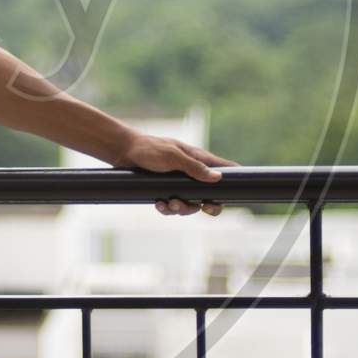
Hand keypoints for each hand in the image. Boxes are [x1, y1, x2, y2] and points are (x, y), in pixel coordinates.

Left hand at [109, 127, 240, 217]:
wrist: (123, 152)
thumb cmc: (149, 149)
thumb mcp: (172, 157)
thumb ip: (194, 167)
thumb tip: (218, 178)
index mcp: (198, 159)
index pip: (224, 170)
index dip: (234, 182)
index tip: (234, 195)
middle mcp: (192, 173)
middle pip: (210, 195)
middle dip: (207, 205)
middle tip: (204, 209)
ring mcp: (179, 183)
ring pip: (191, 204)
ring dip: (182, 208)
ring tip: (169, 203)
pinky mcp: (166, 191)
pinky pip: (173, 206)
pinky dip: (167, 208)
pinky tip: (159, 204)